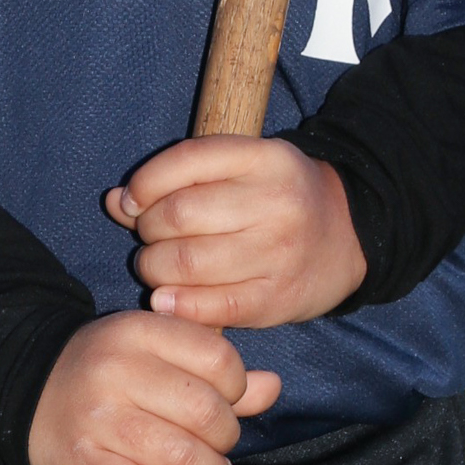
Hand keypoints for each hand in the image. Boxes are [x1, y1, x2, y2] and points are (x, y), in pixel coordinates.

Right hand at [25, 312, 280, 464]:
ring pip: (180, 455)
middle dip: (225, 437)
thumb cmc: (109, 374)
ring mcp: (96, 418)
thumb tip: (272, 386)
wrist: (29, 396)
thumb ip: (215, 368)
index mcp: (138, 331)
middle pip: (204, 411)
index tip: (228, 402)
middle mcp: (115, 369)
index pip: (218, 360)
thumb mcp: (156, 352)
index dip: (237, 388)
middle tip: (219, 447)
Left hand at [103, 136, 366, 331]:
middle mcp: (276, 201)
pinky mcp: (278, 298)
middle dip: (148, 231)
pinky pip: (214, 306)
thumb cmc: (278, 199)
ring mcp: (280, 252)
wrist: (349, 236)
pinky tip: (166, 300)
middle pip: (179, 214)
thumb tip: (115, 200)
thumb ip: (178, 178)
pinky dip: (179, 305)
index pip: (186, 160)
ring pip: (189, 263)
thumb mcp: (239, 170)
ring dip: (155, 269)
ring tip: (158, 269)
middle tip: (151, 240)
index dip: (145, 183)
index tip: (131, 201)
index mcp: (265, 158)